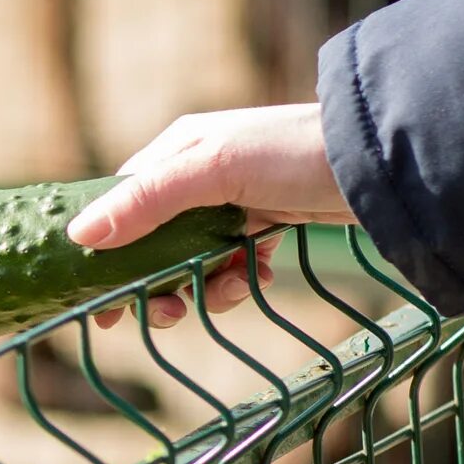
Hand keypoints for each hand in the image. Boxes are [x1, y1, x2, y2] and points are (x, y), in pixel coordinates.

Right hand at [67, 103, 352, 329]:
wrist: (383, 160)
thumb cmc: (295, 152)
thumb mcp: (214, 171)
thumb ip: (148, 201)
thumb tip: (80, 236)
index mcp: (175, 150)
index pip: (121, 206)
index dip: (107, 255)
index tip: (102, 303)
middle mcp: (198, 173)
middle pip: (154, 241)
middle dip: (159, 281)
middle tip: (171, 314)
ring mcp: (233, 199)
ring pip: (194, 258)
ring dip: (205, 283)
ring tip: (232, 287)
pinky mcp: (266, 221)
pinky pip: (233, 261)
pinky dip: (239, 276)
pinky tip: (261, 272)